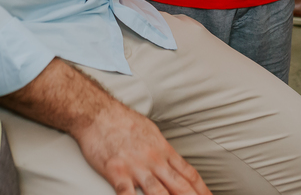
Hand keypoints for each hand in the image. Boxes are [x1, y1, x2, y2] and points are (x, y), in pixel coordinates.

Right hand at [74, 100, 210, 194]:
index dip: (202, 190)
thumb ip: (162, 150)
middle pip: (180, 186)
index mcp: (163, 150)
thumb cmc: (122, 121)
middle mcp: (153, 160)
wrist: (97, 112)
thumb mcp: (151, 132)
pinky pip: (127, 193)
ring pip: (158, 192)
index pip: (189, 174)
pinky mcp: (116, 171)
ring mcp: (135, 166)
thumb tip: (173, 162)